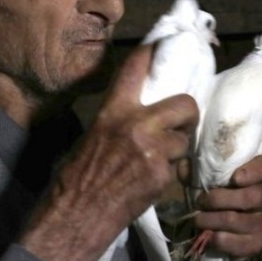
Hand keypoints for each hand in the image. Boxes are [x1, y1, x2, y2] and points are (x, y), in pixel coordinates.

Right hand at [19, 44, 198, 260]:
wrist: (77, 215)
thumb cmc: (74, 177)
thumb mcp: (91, 137)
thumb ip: (116, 121)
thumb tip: (135, 112)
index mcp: (113, 111)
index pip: (136, 68)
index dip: (154, 52)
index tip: (164, 44)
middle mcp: (136, 125)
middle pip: (184, 103)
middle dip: (187, 113)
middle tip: (179, 122)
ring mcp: (153, 152)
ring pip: (183, 140)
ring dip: (175, 149)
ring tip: (158, 160)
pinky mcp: (162, 177)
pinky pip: (176, 168)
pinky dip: (168, 174)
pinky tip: (150, 182)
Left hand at [191, 155, 261, 259]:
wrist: (219, 226)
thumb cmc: (213, 193)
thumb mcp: (204, 177)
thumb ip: (195, 169)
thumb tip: (184, 168)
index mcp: (257, 177)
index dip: (255, 171)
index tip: (235, 177)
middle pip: (252, 196)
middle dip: (219, 199)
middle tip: (200, 202)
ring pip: (240, 221)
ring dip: (213, 220)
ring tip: (198, 220)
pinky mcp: (256, 243)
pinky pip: (240, 244)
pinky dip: (220, 240)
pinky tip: (209, 236)